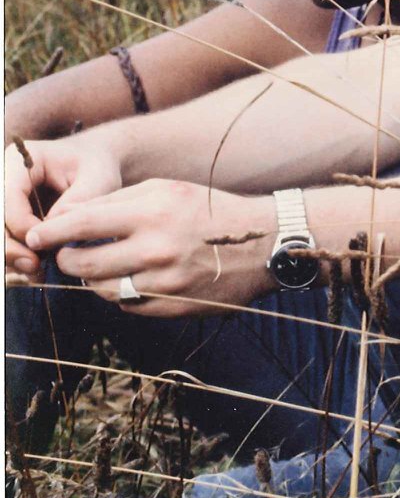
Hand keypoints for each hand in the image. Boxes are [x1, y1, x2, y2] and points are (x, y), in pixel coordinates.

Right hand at [5, 134, 123, 277]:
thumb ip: (76, 202)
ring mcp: (5, 200)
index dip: (21, 223)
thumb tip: (51, 230)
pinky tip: (34, 269)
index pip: (7, 196)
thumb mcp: (98, 179)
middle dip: (9, 245)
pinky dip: (16, 256)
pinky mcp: (9, 218)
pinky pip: (6, 240)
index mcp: (21, 161)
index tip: (46, 242)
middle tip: (32, 265)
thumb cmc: (98, 168)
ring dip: (10, 254)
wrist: (96, 167)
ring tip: (35, 270)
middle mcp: (4, 179)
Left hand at [24, 180, 277, 316]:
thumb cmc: (210, 211)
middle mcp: (158, 247)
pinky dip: (121, 293)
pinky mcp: (173, 307)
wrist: (265, 244)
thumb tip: (68, 222)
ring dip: (93, 279)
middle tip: (69, 255)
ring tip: (106, 266)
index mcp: (155, 211)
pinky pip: (126, 305)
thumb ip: (118, 203)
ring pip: (100, 289)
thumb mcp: (168, 190)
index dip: (51, 231)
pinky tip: (135, 279)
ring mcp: (166, 281)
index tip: (36, 235)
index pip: (82, 223)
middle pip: (82, 264)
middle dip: (67, 261)